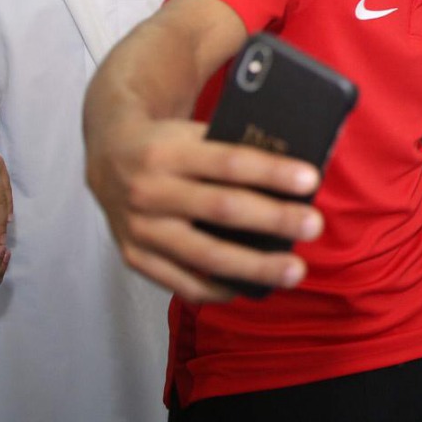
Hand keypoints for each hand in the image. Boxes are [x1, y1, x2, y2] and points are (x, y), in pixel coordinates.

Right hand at [85, 117, 323, 302]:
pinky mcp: (134, 256)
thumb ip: (233, 148)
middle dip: (273, 219)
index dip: (271, 172)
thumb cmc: (170, 143)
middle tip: (314, 226)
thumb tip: (293, 175)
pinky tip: (248, 287)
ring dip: (254, 266)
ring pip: (204, 254)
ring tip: (294, 271)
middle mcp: (149, 190)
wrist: (108, 155)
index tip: (310, 180)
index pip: (229, 162)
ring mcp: (139, 228)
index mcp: (168, 151)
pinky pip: (181, 282)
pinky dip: (218, 289)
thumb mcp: (194, 132)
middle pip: (221, 209)